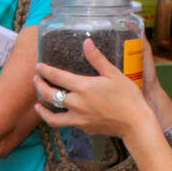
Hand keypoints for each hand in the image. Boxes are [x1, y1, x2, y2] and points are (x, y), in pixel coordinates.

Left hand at [34, 37, 159, 145]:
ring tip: (37, 104)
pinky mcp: (83, 128)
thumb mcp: (114, 74)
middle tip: (36, 80)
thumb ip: (97, 58)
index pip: (56, 76)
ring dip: (42, 110)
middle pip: (49, 95)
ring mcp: (78, 119)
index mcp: (82, 87)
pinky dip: (58, 118)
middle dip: (39, 86)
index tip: (39, 66)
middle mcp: (76, 104)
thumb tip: (87, 42)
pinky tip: (59, 113)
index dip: (45, 70)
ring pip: (52, 117)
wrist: (135, 124)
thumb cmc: (128, 97)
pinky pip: (66, 124)